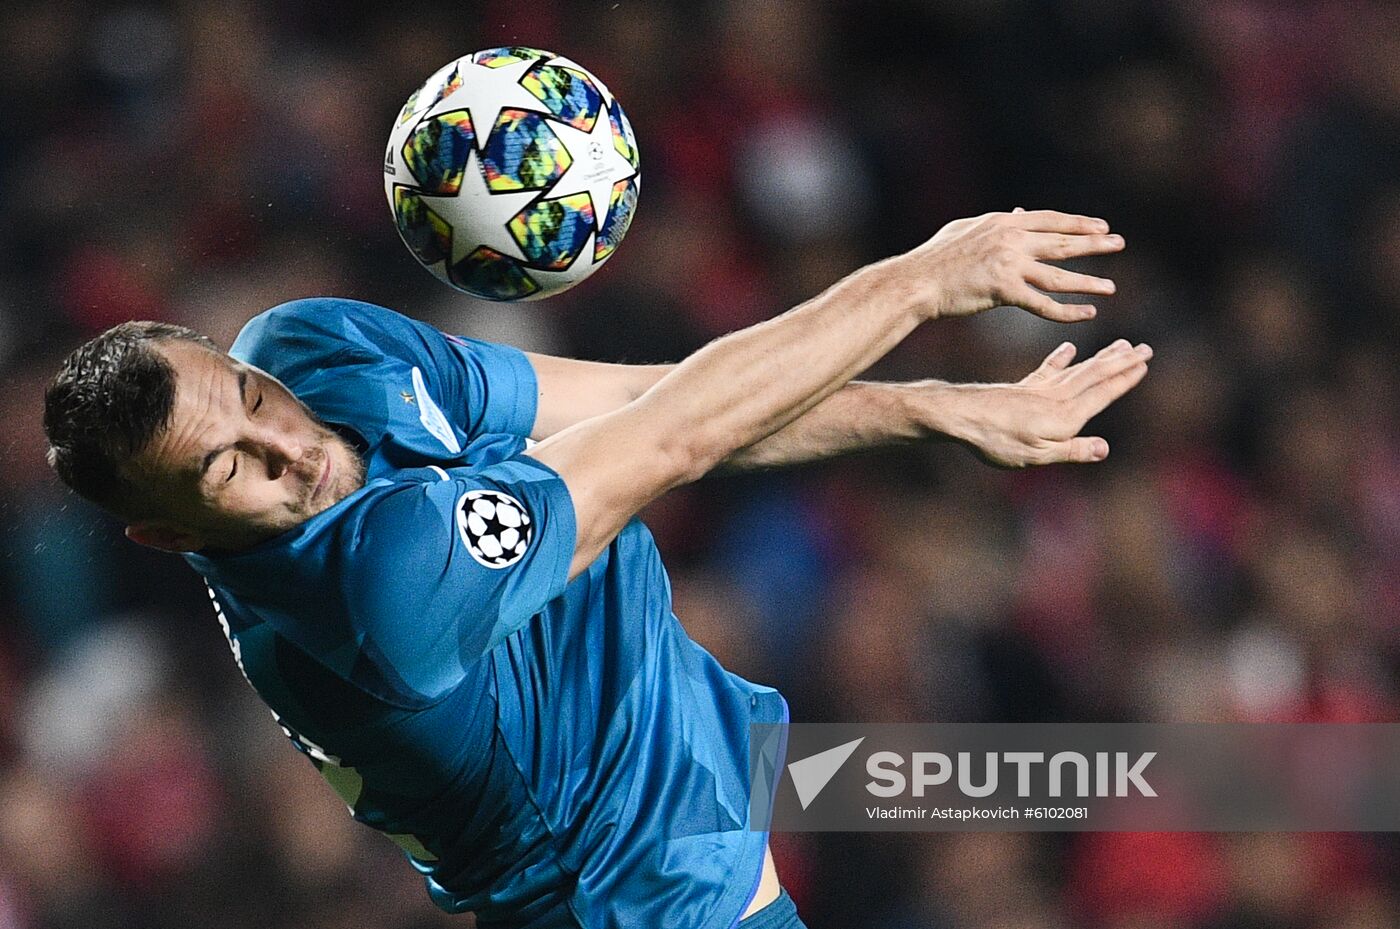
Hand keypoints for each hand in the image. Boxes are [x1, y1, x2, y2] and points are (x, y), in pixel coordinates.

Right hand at [897, 208, 1124, 322]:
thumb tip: (1019, 212)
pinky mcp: (1003, 291)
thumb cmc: (935, 258)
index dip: (1078, 223)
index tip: (1101, 226)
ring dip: (1088, 281)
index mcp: (1003, 222)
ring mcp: (1008, 264)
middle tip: (1119, 243)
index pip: (1051, 220)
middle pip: (1062, 242)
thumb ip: (997, 222)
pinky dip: (1067, 311)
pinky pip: (1043, 304)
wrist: (916, 282)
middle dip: (1094, 243)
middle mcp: (1010, 239)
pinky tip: (1087, 314)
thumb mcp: (966, 230)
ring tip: (1111, 286)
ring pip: (1058, 274)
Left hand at [934, 339, 1152, 466]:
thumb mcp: (1036, 455)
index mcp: (1065, 416)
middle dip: (1120, 362)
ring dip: (1100, 358)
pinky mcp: (1023, 388)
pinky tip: (1069, 349)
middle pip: (1094, 376)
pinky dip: (1061, 359)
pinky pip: (1048, 370)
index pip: (1102, 393)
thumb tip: (1105, 448)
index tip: (1145, 362)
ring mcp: (1039, 390)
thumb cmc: (997, 440)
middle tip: (1144, 347)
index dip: (1124, 378)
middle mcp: (1056, 398)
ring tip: (1120, 345)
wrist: (961, 416)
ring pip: (1077, 370)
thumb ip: (1071, 450)